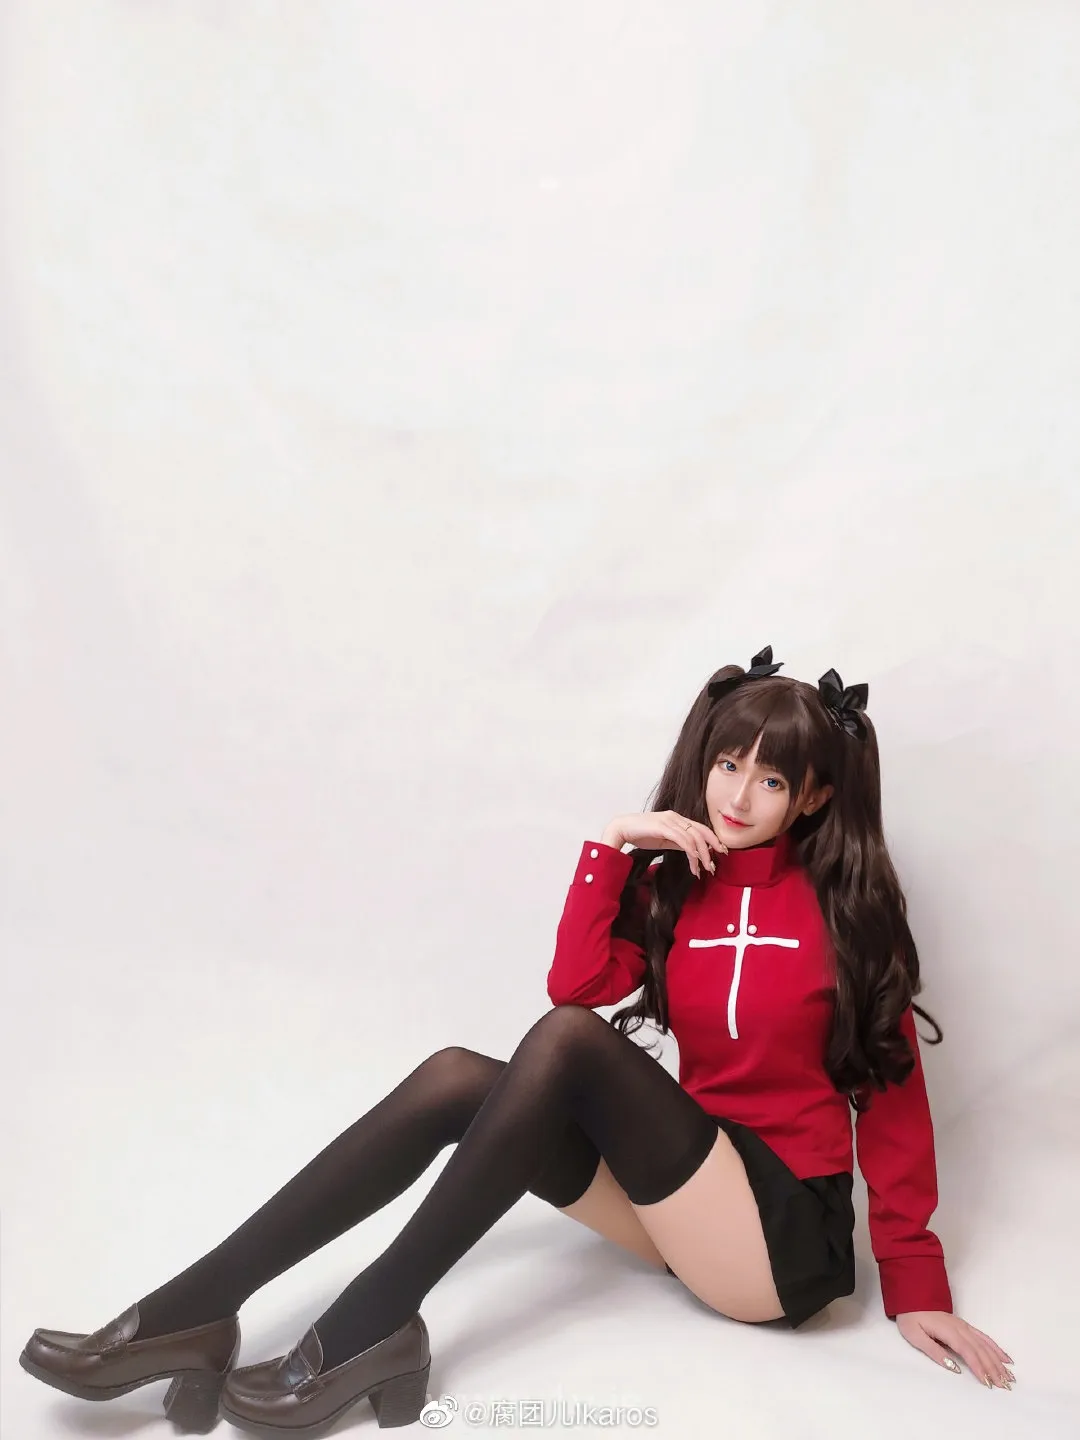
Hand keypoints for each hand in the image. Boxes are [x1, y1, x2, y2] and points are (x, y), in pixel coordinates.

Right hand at [600, 811, 727, 878]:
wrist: (621, 828)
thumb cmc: (639, 834)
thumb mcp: (663, 839)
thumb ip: (676, 841)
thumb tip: (691, 850)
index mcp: (676, 818)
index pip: (700, 828)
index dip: (712, 839)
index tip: (720, 852)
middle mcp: (675, 817)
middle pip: (701, 831)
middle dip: (711, 848)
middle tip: (713, 865)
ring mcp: (669, 820)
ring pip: (694, 837)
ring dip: (701, 855)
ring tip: (702, 869)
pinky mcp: (663, 827)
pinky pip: (682, 840)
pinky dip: (691, 851)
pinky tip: (693, 862)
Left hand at [895, 1311, 1014, 1388]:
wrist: (911, 1298)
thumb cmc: (911, 1318)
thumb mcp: (915, 1336)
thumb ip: (934, 1352)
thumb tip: (954, 1368)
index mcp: (948, 1331)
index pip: (968, 1352)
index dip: (979, 1367)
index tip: (988, 1383)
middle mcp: (960, 1328)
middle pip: (981, 1350)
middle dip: (994, 1369)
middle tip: (1004, 1386)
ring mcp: (964, 1326)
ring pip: (985, 1345)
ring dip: (998, 1361)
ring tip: (1009, 1376)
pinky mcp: (965, 1326)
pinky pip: (984, 1337)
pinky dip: (996, 1348)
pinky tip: (1005, 1358)